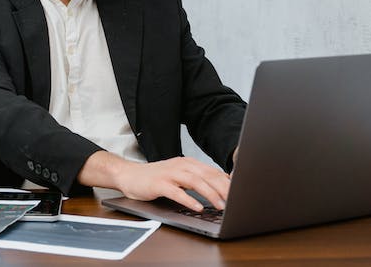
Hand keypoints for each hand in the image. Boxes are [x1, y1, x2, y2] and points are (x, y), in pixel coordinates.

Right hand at [79, 151, 230, 211]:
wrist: (130, 175)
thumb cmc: (157, 178)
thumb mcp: (180, 176)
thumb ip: (198, 179)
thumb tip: (222, 185)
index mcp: (188, 163)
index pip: (212, 172)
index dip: (228, 182)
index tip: (240, 193)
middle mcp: (180, 166)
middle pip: (207, 175)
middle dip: (223, 188)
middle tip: (236, 200)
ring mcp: (169, 174)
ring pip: (194, 181)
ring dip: (209, 193)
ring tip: (221, 205)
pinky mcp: (158, 184)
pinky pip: (176, 192)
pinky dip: (188, 199)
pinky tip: (197, 207)